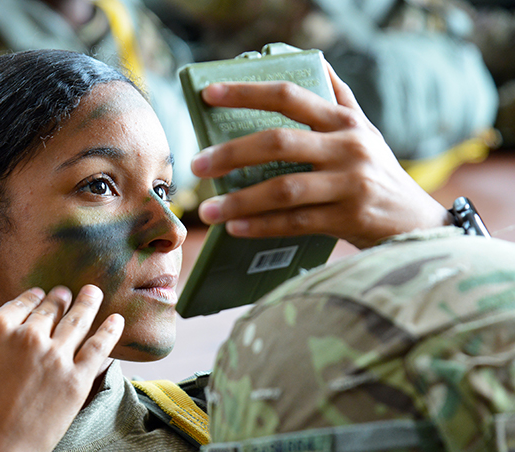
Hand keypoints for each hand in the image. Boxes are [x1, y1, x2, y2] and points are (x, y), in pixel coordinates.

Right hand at [0, 285, 123, 451]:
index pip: (22, 303)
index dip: (34, 297)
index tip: (41, 295)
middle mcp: (28, 335)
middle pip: (51, 309)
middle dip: (59, 299)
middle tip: (66, 293)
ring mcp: (55, 356)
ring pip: (77, 320)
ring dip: (87, 302)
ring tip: (93, 292)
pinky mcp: (77, 379)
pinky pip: (99, 347)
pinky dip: (110, 330)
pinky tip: (117, 319)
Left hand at [191, 62, 450, 248]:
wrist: (417, 222)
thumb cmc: (377, 172)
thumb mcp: (363, 130)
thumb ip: (338, 97)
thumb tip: (312, 60)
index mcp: (344, 120)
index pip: (290, 97)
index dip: (247, 92)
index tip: (208, 94)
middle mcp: (349, 147)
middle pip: (279, 143)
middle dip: (232, 153)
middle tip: (197, 166)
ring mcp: (351, 183)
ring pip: (284, 188)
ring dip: (240, 200)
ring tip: (207, 210)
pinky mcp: (350, 217)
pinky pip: (296, 222)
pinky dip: (262, 226)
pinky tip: (236, 228)